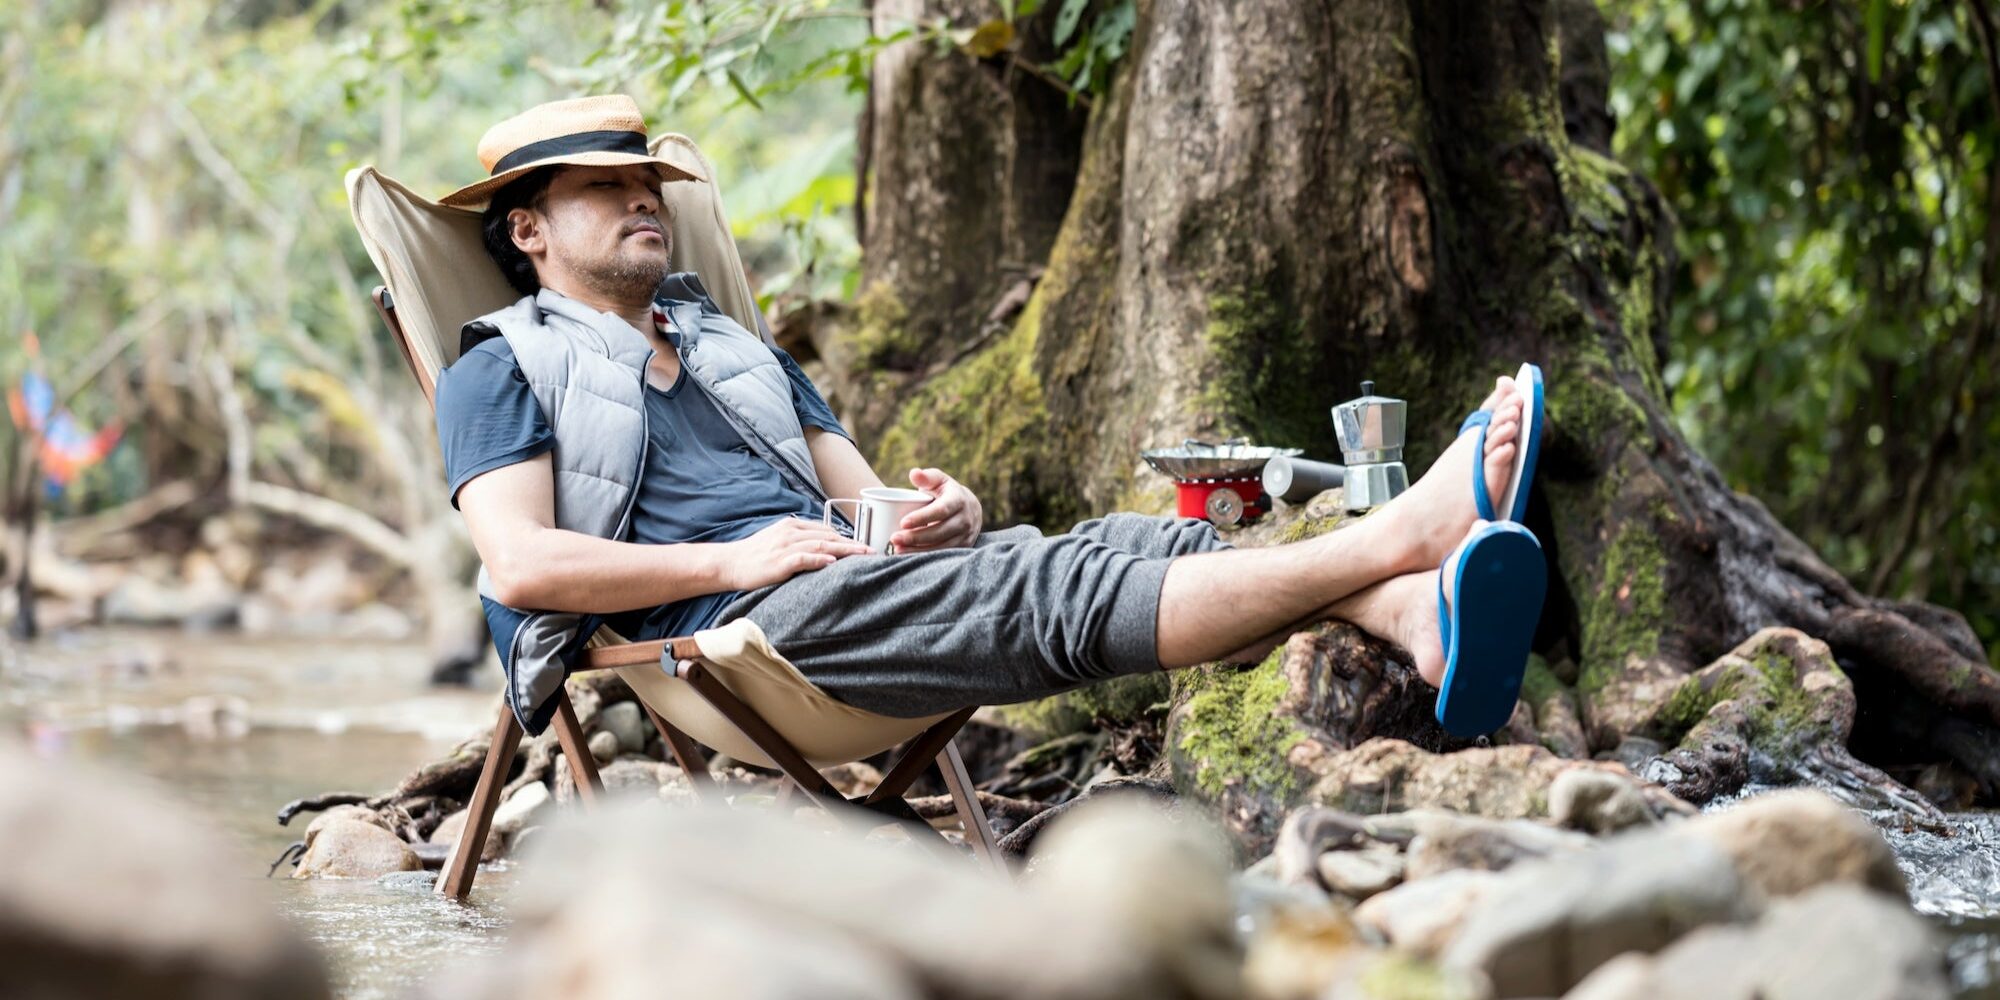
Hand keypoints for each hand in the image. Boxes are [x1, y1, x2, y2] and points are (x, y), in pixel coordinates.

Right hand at [722, 517, 873, 589]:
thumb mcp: (779, 541)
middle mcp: (791, 532)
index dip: (848, 538)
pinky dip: (820, 559)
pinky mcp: (779, 561)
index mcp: (793, 526)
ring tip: (863, 555)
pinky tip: (834, 563)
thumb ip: (801, 542)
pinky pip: (804, 558)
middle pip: (829, 536)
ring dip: (845, 550)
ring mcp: (785, 546)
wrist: (729, 563)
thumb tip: (825, 549)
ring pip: (822, 545)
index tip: (865, 545)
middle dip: (854, 543)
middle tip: (873, 551)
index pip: (827, 530)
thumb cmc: (755, 556)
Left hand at [893, 467, 983, 552]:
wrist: (970, 508)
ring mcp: (966, 535)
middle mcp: (966, 519)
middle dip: (916, 537)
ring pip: (941, 546)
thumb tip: (914, 473)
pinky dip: (926, 556)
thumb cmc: (947, 492)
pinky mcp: (963, 547)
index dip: (922, 517)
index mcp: (959, 500)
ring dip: (918, 550)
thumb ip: (926, 477)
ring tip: (897, 549)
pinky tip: (910, 556)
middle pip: (940, 532)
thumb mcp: (939, 480)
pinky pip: (944, 555)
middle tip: (894, 538)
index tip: (902, 522)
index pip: (941, 510)